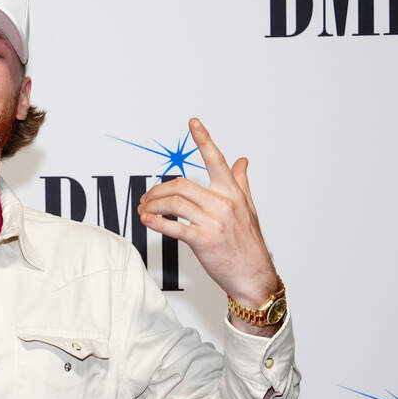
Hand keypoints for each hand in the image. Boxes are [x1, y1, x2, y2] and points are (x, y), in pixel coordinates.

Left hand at [137, 118, 277, 307]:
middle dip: (158, 190)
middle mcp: (224, 204)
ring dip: (153, 205)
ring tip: (144, 210)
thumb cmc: (249, 243)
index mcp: (233, 193)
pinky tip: (147, 220)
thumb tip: (242, 160)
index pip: (217, 160)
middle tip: (146, 198)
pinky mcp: (204, 241)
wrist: (254, 276)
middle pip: (181, 185)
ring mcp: (214, 222)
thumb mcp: (248, 209)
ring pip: (175, 203)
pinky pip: (175, 227)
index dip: (204, 140)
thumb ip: (241, 183)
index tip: (193, 122)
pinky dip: (157, 222)